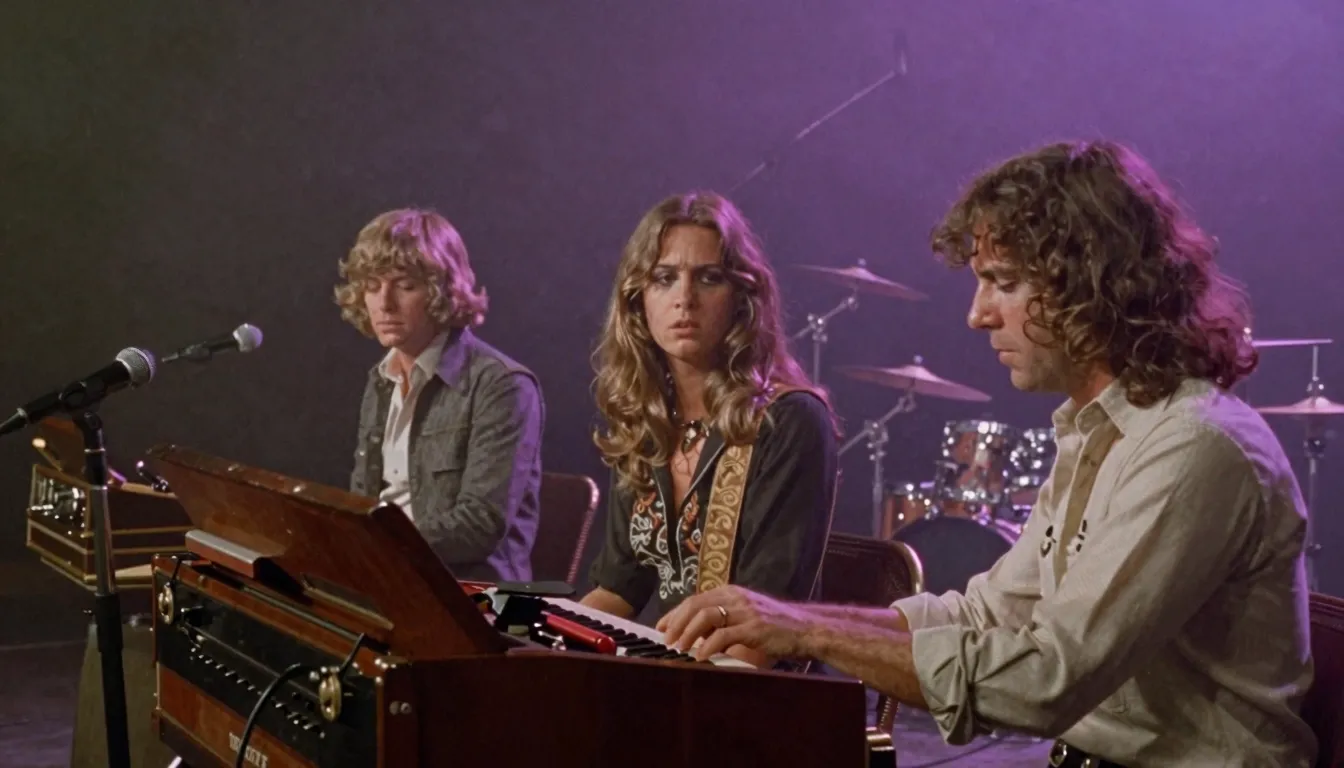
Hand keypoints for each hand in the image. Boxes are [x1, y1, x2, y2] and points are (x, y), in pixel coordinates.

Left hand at [656, 585, 811, 661]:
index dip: (675, 613)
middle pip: (696, 605)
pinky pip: (723, 635)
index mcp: (732, 592)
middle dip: (676, 623)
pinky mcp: (754, 627)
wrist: (807, 629)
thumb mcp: (746, 616)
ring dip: (688, 633)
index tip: (661, 627)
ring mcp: (745, 611)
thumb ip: (723, 620)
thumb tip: (695, 634)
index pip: (695, 599)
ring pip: (706, 616)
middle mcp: (736, 597)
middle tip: (665, 639)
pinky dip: (708, 646)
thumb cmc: (776, 626)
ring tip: (679, 647)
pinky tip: (700, 656)